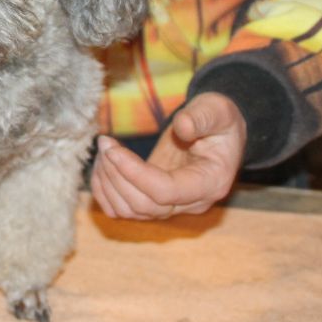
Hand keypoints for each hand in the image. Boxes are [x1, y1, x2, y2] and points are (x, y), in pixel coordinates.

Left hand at [90, 92, 245, 218]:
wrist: (218, 131)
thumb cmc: (219, 120)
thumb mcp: (216, 110)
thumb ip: (201, 117)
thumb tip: (182, 126)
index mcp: (211, 182)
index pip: (166, 192)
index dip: (135, 173)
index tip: (112, 149)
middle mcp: (192, 202)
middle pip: (144, 206)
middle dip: (116, 175)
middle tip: (104, 144)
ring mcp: (172, 206)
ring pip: (130, 211)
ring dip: (108, 184)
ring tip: (103, 150)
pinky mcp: (154, 202)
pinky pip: (123, 210)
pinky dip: (105, 193)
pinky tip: (102, 165)